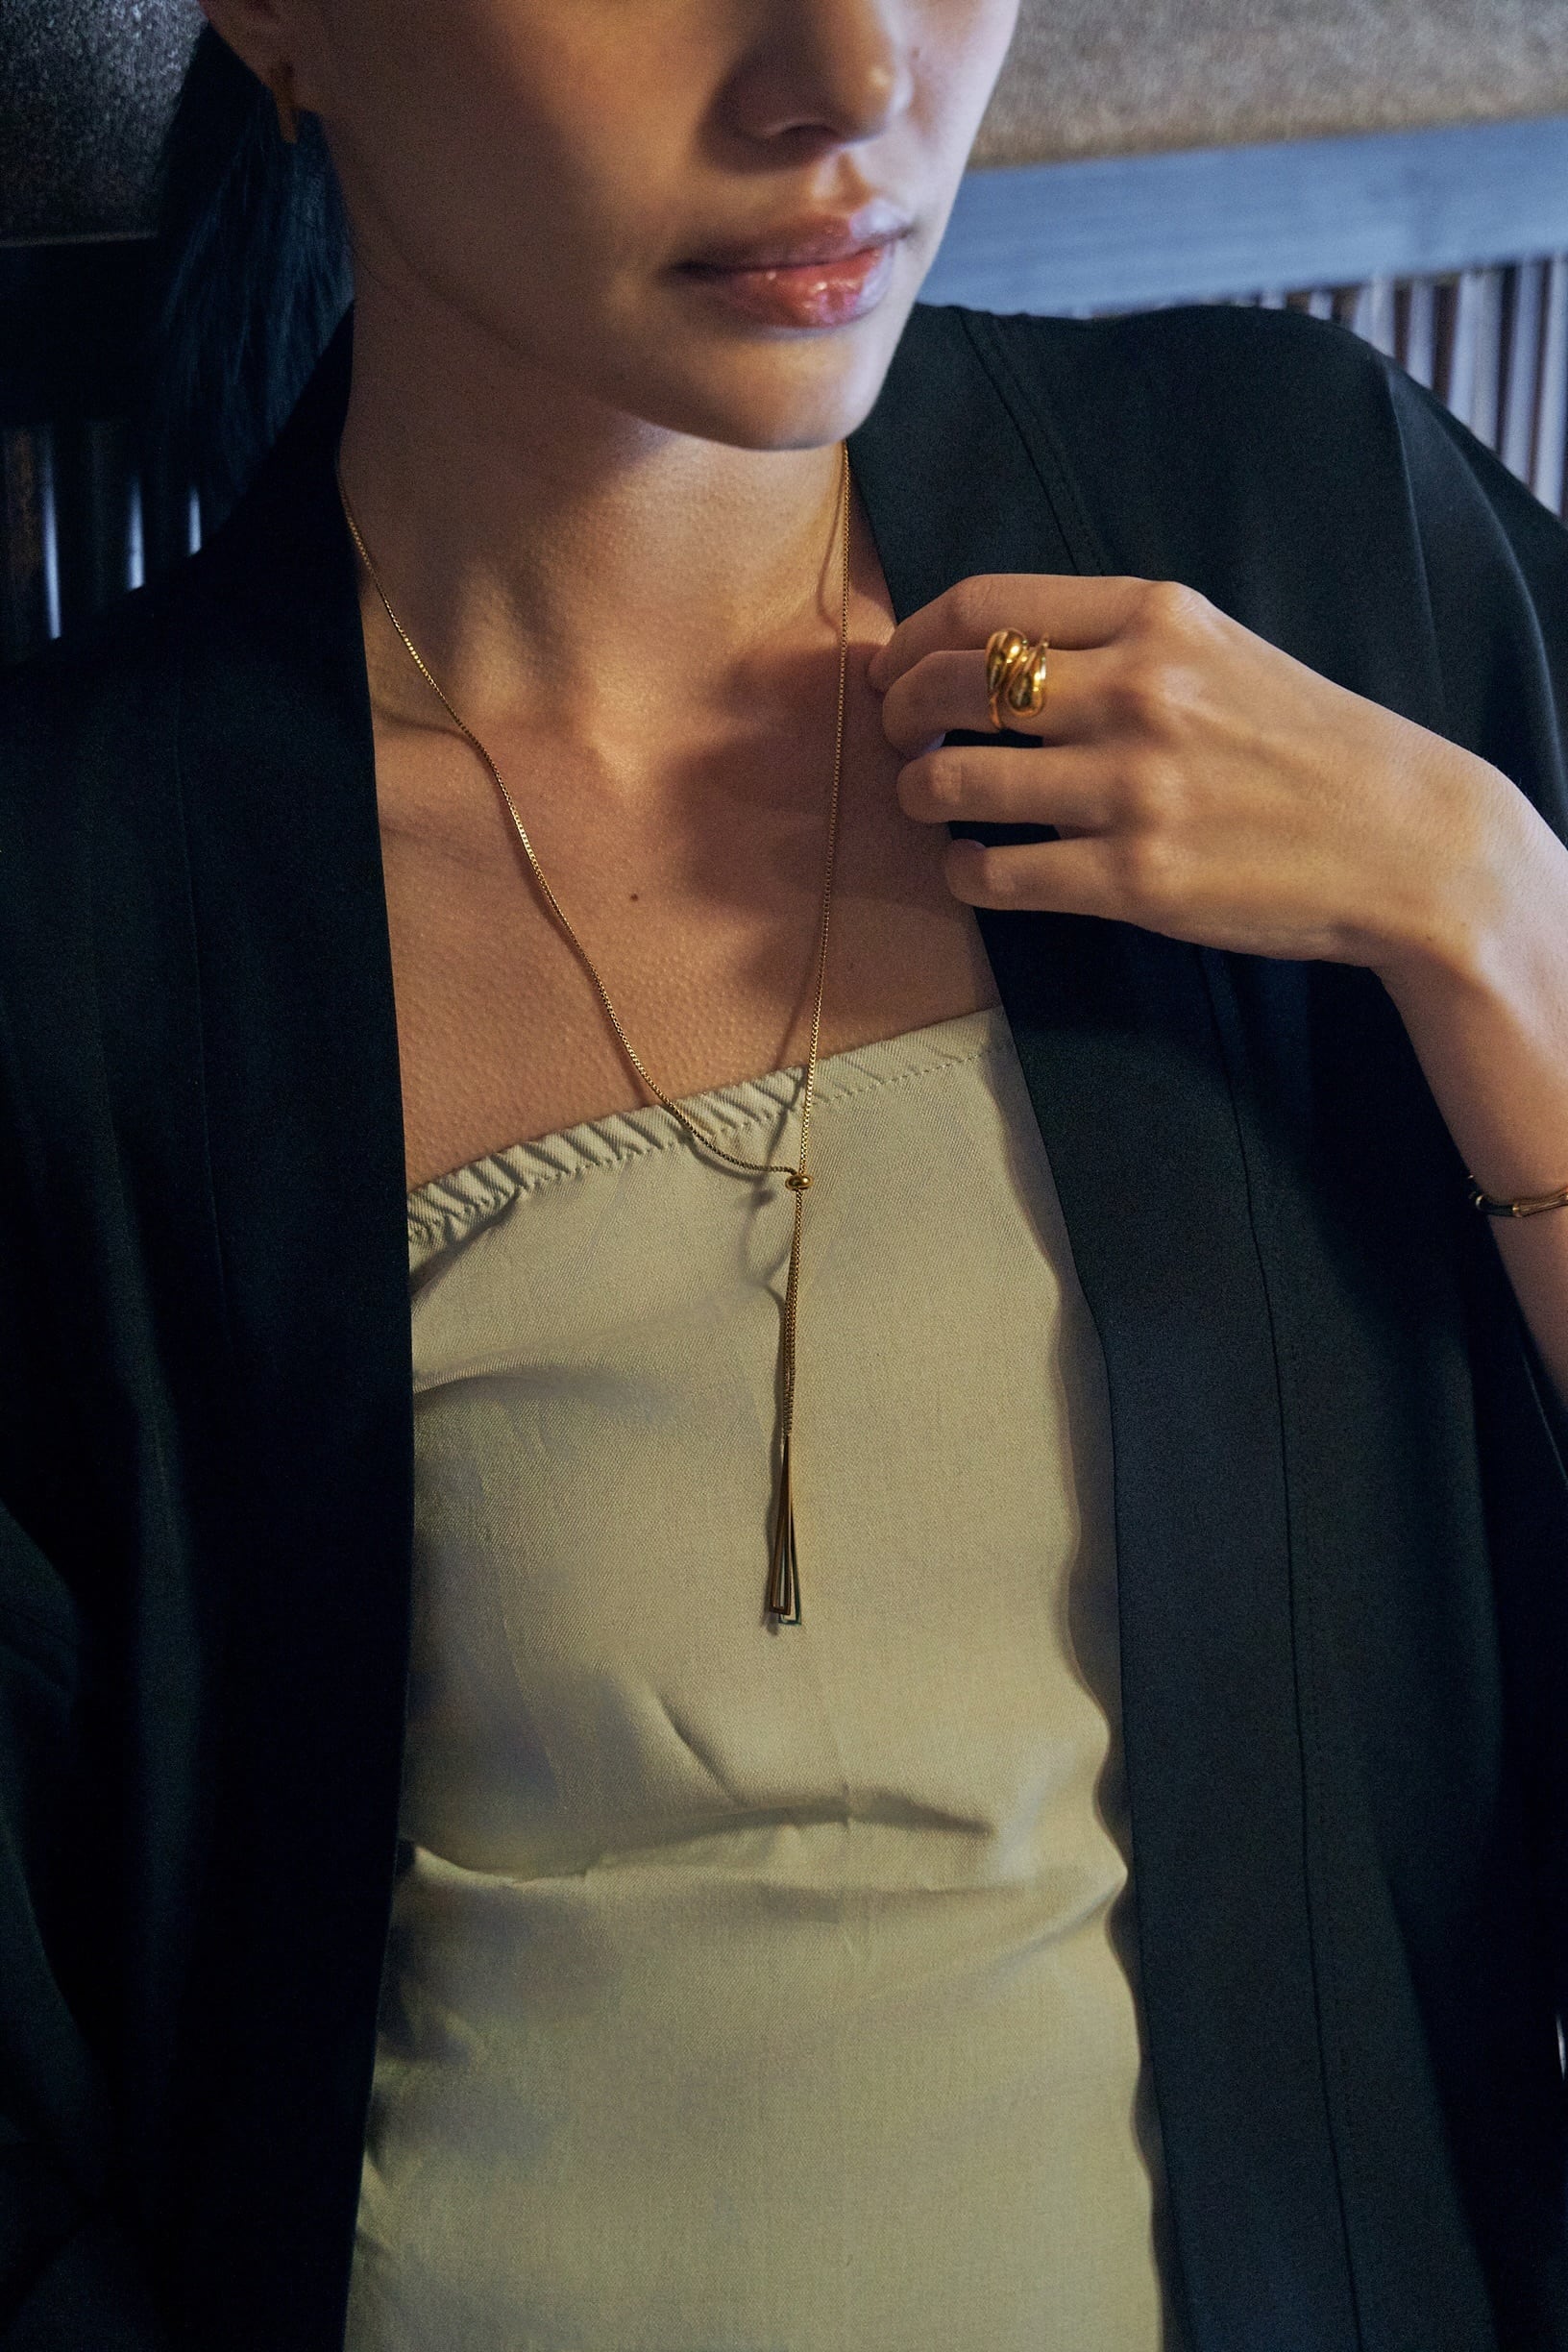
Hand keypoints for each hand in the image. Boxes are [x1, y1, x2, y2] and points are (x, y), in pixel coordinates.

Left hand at [867, 573, 1518, 980]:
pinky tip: (973, 867)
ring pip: (955, 779)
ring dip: (918, 793)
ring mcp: (1132, 786)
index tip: (893, 669)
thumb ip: (1117, 639)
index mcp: (1155, 615)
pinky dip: (963, 871)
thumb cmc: (1304, 744)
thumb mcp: (1220, 648)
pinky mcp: (1133, 876)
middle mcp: (1137, 689)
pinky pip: (995, 871)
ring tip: (929, 800)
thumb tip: (990, 654)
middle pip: (951, 686)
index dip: (913, 639)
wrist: (1403, 840)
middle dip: (897, 713)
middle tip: (894, 737)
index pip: (983, 606)